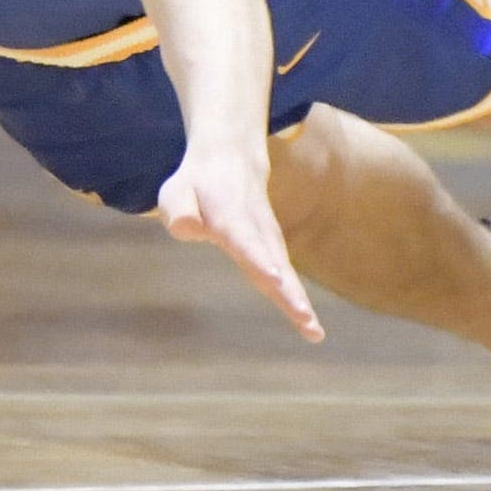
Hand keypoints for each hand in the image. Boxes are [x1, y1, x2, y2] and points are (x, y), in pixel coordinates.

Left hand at [157, 144, 322, 343]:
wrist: (230, 159)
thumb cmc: (197, 183)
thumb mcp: (176, 190)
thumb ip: (178, 209)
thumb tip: (185, 226)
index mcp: (230, 218)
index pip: (245, 241)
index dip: (259, 260)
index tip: (274, 278)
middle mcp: (256, 230)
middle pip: (274, 263)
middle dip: (288, 292)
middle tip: (304, 318)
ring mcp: (270, 240)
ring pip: (285, 274)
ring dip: (298, 301)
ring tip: (313, 332)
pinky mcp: (275, 251)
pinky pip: (286, 279)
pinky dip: (297, 301)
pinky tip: (310, 328)